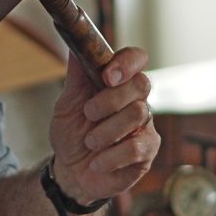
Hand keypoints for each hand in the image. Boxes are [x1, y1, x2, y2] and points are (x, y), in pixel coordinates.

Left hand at [49, 48, 159, 203]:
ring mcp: (144, 124)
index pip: (136, 58)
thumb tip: (75, 45)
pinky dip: (111, 156)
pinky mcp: (148, 150)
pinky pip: (138, 147)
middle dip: (111, 99)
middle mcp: (135, 99)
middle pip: (141, 84)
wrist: (70, 170)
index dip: (127, 63)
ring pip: (138, 113)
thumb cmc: (71, 132)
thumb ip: (76, 76)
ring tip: (89, 142)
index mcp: (116, 82)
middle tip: (88, 113)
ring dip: (106, 131)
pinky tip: (96, 163)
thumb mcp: (67, 103)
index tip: (107, 76)